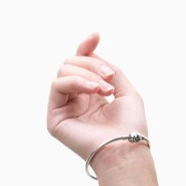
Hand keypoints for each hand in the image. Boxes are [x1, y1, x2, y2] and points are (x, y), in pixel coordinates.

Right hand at [46, 31, 149, 165]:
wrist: (126, 149)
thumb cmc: (130, 126)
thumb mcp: (127, 91)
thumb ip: (110, 69)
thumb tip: (91, 54)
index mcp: (92, 95)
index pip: (81, 65)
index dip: (86, 48)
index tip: (96, 36)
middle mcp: (76, 100)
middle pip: (71, 63)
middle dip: (92, 64)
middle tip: (110, 79)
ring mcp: (64, 108)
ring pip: (64, 71)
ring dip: (87, 74)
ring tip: (105, 89)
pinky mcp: (55, 118)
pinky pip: (57, 85)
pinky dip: (77, 81)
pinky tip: (94, 91)